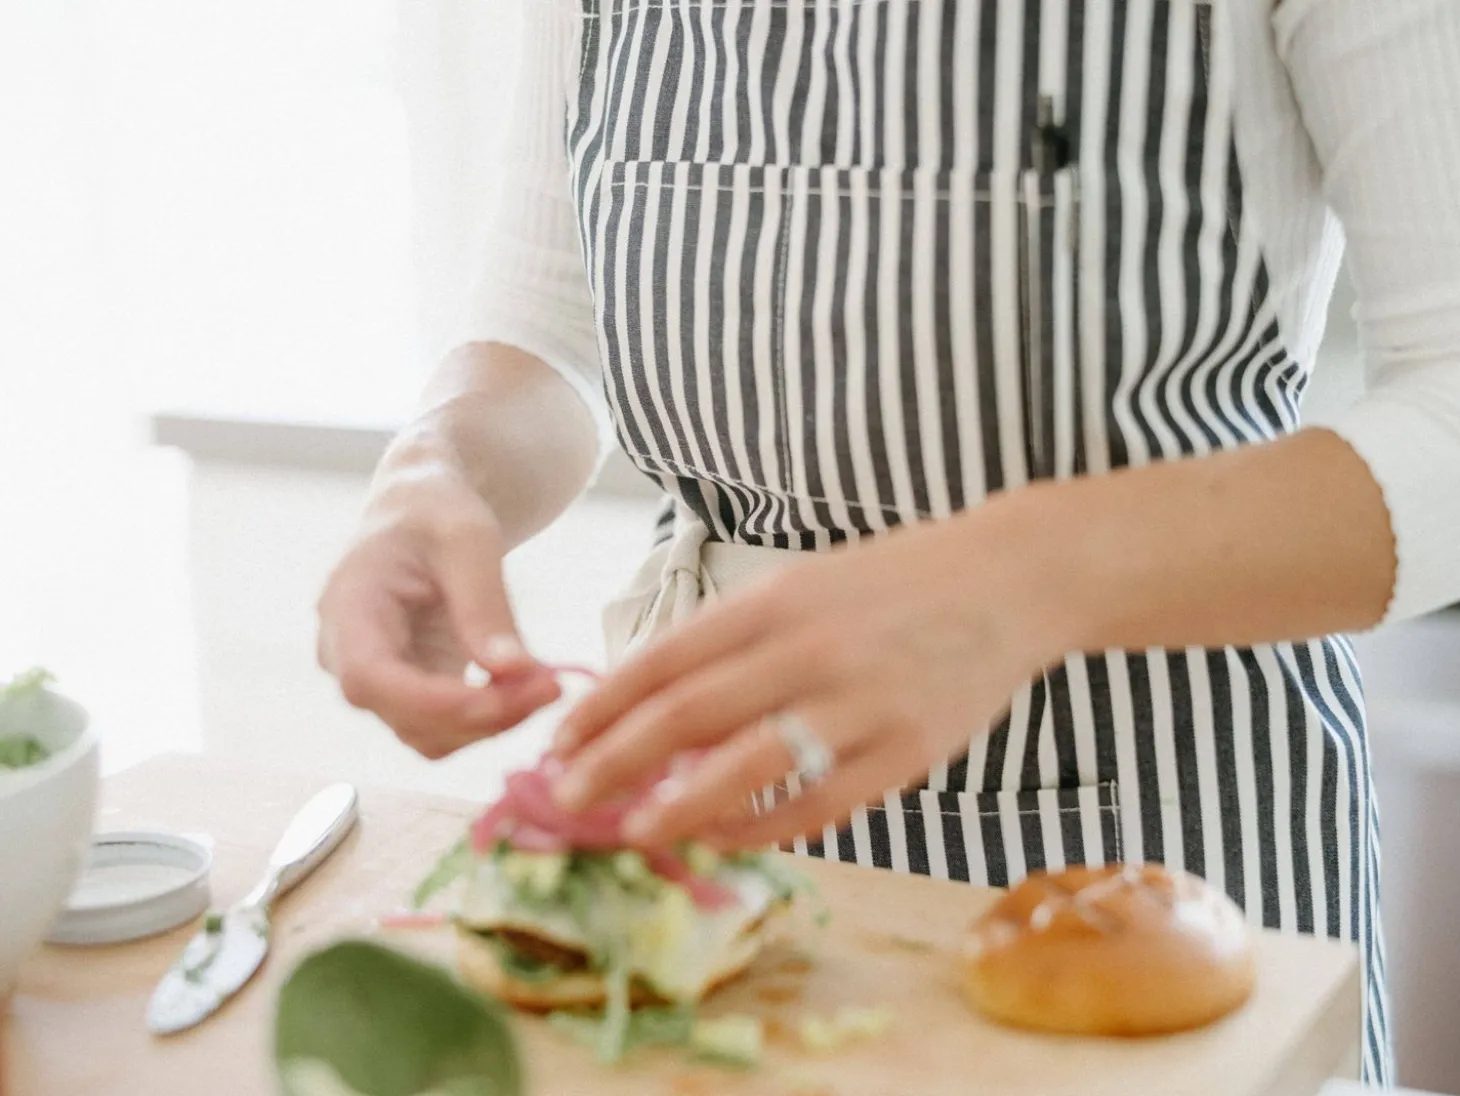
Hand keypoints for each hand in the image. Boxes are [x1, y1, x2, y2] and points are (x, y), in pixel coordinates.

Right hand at [317, 461, 561, 758]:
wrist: (422, 513)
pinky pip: (447, 727)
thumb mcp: (467, 538)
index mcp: (347, 607)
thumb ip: (483, 604)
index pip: (372, 679)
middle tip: (552, 686)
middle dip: (481, 715)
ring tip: (547, 683)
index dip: (435, 702)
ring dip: (492, 724)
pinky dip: (491, 718)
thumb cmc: (436, 512)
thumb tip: (514, 671)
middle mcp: (346, 656)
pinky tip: (529, 686)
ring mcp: (376, 681)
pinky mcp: (408, 693)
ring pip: (428, 736)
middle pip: (403, 716)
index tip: (506, 697)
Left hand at [551, 512, 1066, 848]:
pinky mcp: (910, 751)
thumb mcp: (806, 584)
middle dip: (617, 759)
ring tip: (633, 831)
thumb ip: (736, 638)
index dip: (605, 704)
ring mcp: (863, 702)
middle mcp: (813, 647)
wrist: (1013, 579)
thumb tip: (654, 703)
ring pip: (752, 767)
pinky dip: (768, 830)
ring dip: (682, 805)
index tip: (559, 740)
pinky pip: (823, 805)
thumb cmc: (892, 583)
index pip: (667, 657)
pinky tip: (727, 838)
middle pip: (692, 714)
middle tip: (565, 795)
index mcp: (778, 599)